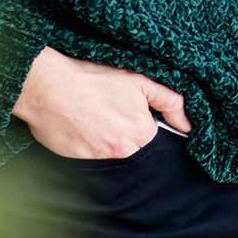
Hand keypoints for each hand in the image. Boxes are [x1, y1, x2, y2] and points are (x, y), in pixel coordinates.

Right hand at [13, 46, 190, 158]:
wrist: (48, 86)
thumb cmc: (94, 79)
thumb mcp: (140, 81)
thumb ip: (170, 102)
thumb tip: (188, 126)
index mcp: (141, 133)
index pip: (150, 132)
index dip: (140, 116)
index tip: (126, 103)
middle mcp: (121, 150)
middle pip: (131, 142)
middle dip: (124, 127)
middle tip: (107, 105)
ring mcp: (96, 156)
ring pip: (109, 147)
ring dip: (104, 133)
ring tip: (92, 110)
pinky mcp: (74, 158)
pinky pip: (88, 151)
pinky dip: (85, 138)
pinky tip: (79, 119)